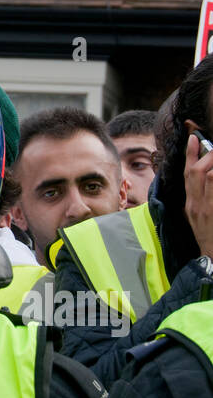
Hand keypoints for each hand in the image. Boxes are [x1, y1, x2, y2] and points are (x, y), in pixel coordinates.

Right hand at [183, 131, 212, 258]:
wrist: (212, 258)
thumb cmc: (208, 237)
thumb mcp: (197, 217)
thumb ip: (199, 198)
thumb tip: (205, 178)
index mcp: (190, 205)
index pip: (187, 174)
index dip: (190, 154)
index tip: (193, 138)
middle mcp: (196, 205)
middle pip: (197, 172)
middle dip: (207, 156)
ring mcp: (207, 208)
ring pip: (210, 177)